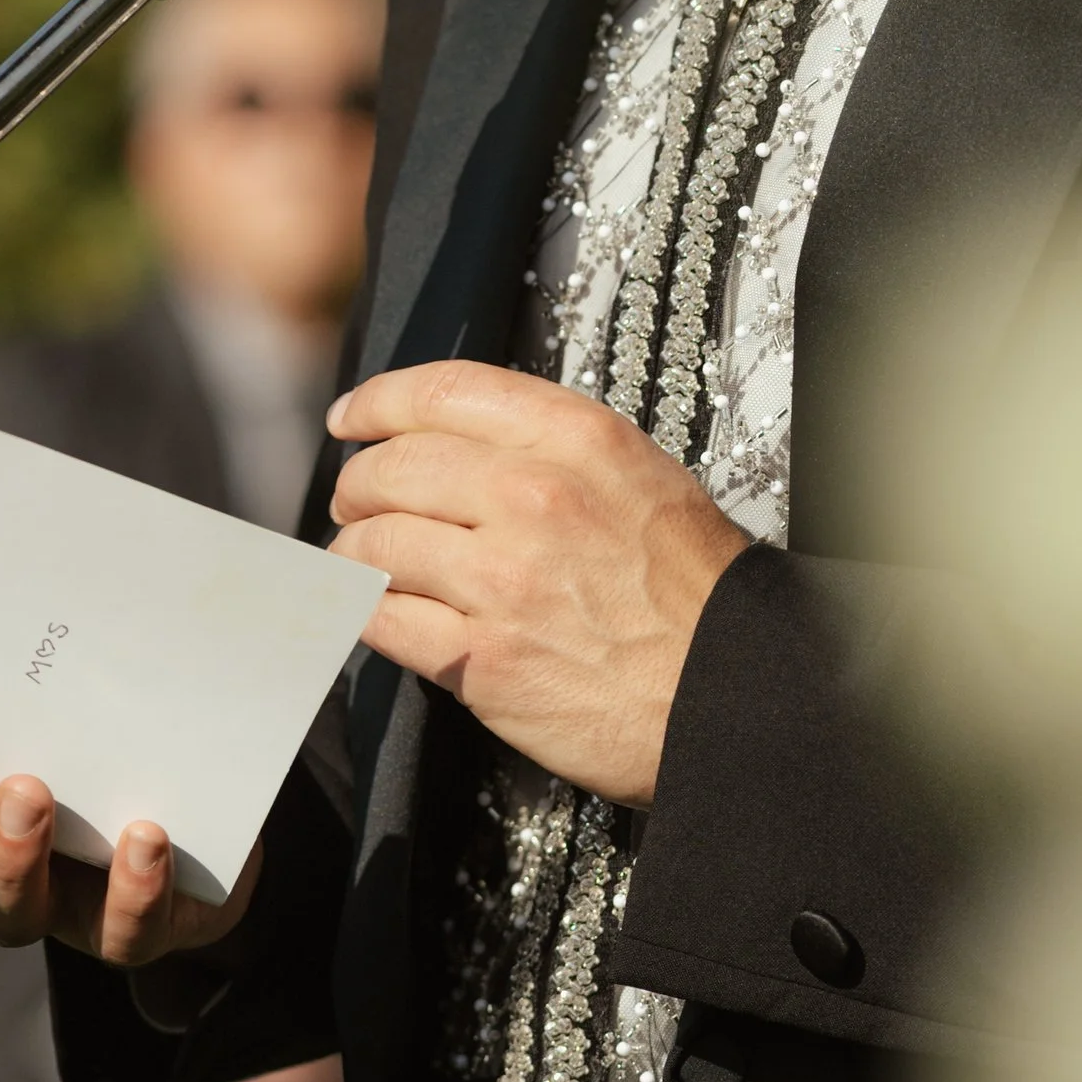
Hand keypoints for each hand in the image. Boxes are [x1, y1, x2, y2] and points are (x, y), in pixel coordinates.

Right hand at [0, 732, 259, 967]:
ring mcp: (66, 899)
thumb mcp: (62, 675)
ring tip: (33, 795)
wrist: (238, 805)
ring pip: (12, 910)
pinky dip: (133, 890)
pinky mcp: (145, 918)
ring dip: (11, 858)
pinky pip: (128, 927)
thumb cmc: (124, 730)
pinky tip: (146, 838)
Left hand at [325, 360, 747, 804]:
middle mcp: (533, 497)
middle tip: (355, 499)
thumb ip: (550, 448)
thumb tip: (455, 443)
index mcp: (577, 440)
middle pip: (394, 468)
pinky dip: (365, 612)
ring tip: (364, 560)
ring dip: (356, 551)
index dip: (381, 401)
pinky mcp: (478, 658)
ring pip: (375, 544)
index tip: (353, 417)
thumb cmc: (692, 589)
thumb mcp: (638, 475)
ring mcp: (501, 580)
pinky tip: (377, 609)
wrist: (728, 690)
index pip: (445, 391)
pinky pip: (382, 619)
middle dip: (359, 483)